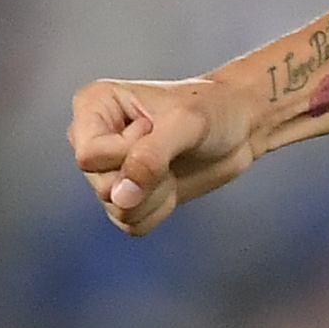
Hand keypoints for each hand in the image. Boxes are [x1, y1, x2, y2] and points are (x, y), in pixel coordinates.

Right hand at [68, 76, 256, 235]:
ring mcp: (106, 168)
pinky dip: (159, 209)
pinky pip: (130, 223)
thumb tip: (120, 197)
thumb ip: (151, 156)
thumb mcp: (187, 124)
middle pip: (102, 186)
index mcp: (93, 104)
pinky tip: (173, 182)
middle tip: (172, 151)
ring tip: (173, 165)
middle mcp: (91, 137)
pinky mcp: (124, 194)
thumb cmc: (213, 110)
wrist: (238, 125)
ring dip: (156, 195)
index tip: (154, 127)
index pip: (90, 156)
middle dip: (147, 178)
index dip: (128, 154)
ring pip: (116, 208)